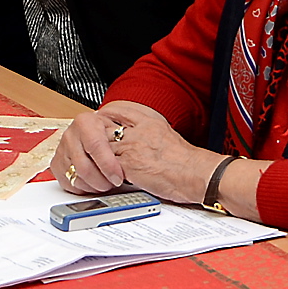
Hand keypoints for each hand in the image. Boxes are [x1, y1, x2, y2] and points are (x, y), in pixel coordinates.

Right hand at [51, 111, 128, 193]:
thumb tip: (135, 152)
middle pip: (84, 167)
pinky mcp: (57, 165)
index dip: (108, 165)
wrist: (94, 131)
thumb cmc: (109, 131)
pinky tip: (94, 184)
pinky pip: (69, 184)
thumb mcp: (120, 128)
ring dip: (94, 186)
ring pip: (76, 178)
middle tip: (114, 183)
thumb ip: (125, 138)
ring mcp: (62, 150)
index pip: (95, 146)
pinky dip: (84, 189)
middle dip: (102, 181)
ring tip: (107, 184)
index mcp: (85, 122)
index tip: (118, 177)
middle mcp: (70, 135)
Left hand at [97, 101, 227, 204]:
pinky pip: (105, 166)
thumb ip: (151, 136)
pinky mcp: (129, 165)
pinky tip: (102, 177)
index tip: (100, 120)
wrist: (197, 174)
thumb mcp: (168, 137)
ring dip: (96, 157)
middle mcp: (139, 131)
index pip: (120, 112)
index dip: (107, 116)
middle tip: (90, 146)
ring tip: (94, 165)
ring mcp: (133, 147)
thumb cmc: (188, 162)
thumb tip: (142, 143)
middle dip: (96, 138)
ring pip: (102, 147)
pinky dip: (101, 172)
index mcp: (150, 122)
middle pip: (106, 128)